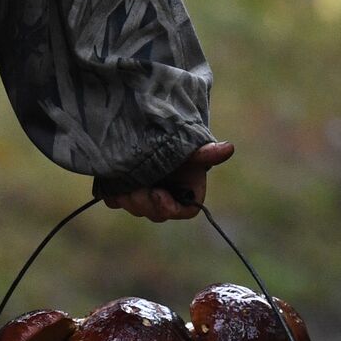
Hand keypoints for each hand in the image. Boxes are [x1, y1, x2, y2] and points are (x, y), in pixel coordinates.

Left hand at [103, 141, 234, 221]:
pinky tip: (111, 181)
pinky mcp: (124, 190)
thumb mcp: (190, 145)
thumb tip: (228, 148)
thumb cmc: (178, 138)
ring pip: (134, 207)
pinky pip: (115, 199)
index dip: (169, 208)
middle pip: (155, 213)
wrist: (150, 127)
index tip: (157, 195)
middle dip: (144, 203)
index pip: (184, 211)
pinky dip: (112, 192)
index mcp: (187, 191)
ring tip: (123, 183)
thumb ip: (205, 152)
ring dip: (127, 199)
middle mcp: (166, 198)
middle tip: (134, 191)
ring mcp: (144, 195)